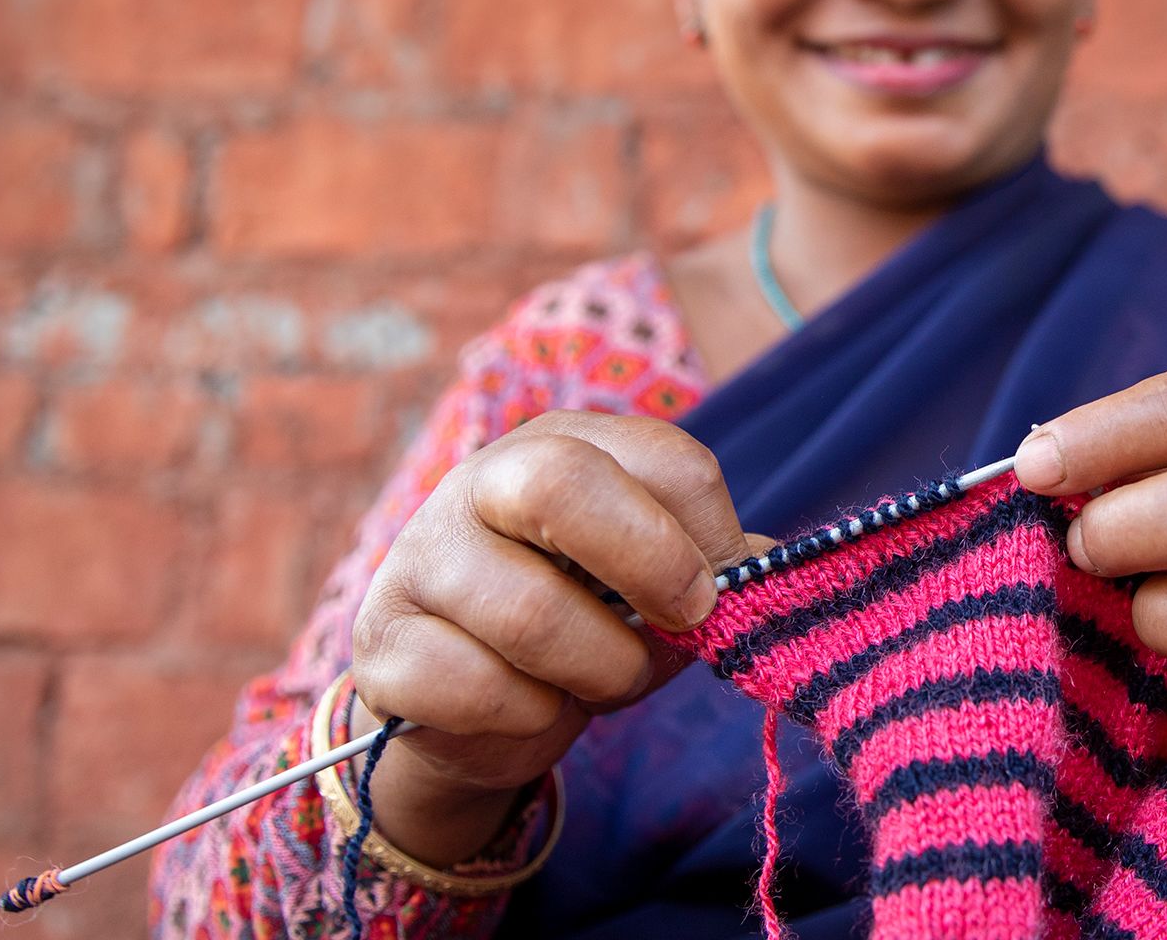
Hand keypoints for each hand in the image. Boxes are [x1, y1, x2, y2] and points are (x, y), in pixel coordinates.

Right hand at [348, 411, 756, 864]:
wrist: (469, 701)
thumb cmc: (580, 619)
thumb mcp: (651, 582)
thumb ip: (714, 568)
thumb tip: (782, 574)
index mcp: (564, 446)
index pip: (663, 458)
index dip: (714, 534)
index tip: (726, 590)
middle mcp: (481, 481)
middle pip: (562, 484)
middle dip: (649, 563)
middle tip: (684, 618)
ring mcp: (421, 559)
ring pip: (530, 614)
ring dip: (598, 669)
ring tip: (602, 678)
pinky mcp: (385, 646)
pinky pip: (481, 690)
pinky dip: (530, 719)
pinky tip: (528, 709)